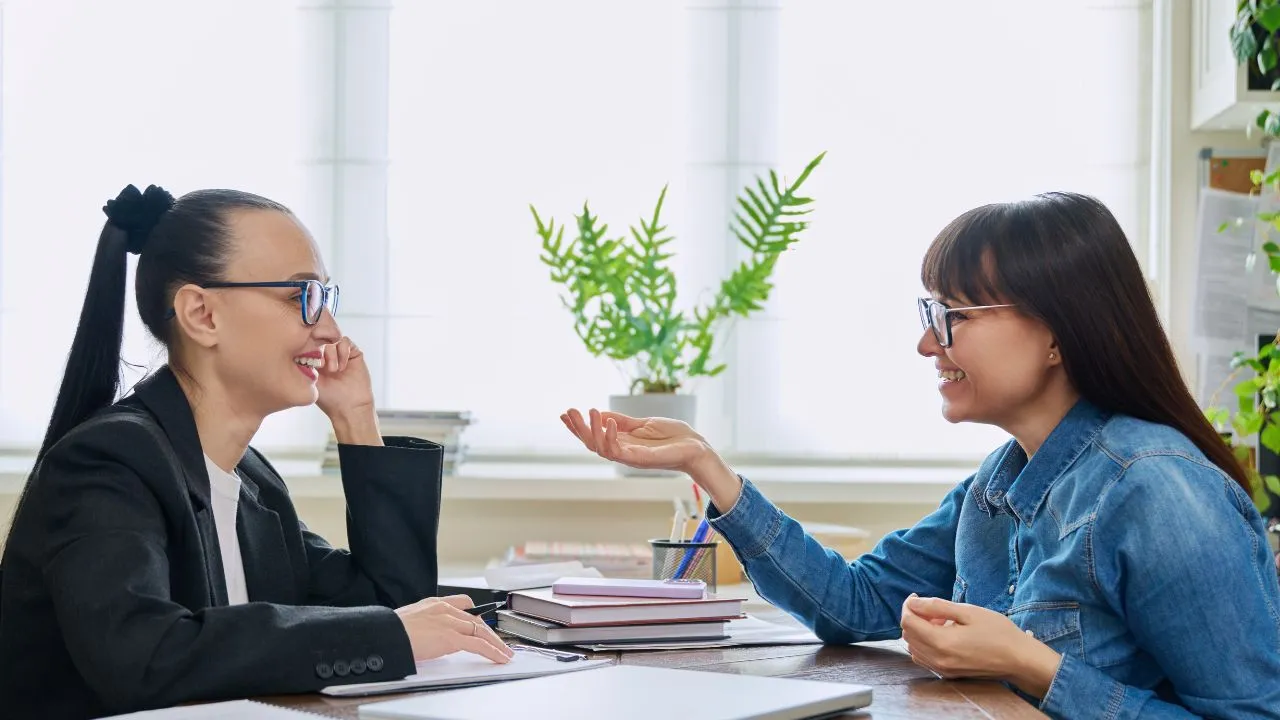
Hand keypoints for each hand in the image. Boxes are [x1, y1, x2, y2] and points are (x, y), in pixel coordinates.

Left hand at [315, 337, 379, 444]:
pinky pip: (345, 342)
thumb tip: (299, 347)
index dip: (306, 345)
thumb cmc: (329, 399)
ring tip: (333, 370)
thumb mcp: (310, 379)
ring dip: (331, 353)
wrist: (349, 407)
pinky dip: (343, 352)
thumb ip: (305, 362)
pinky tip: (342, 367)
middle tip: (320, 364)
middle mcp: (326, 354)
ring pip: (332, 338)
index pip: (307, 342)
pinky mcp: (353, 353)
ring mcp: (340, 353)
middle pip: (319, 336)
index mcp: (313, 359)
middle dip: (319, 347)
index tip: (307, 358)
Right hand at [394, 595, 513, 663]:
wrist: (385, 634)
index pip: (463, 603)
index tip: (481, 622)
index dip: (475, 614)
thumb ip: (424, 625)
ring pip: (481, 631)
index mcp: (434, 604)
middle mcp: (445, 609)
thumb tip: (428, 637)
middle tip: (499, 642)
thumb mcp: (409, 621)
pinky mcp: (451, 637)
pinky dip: (492, 651)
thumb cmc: (391, 631)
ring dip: (496, 643)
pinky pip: (478, 644)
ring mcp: (449, 622)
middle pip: (476, 619)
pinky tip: (499, 657)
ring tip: (505, 653)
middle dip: (489, 632)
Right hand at [560, 408, 743, 509]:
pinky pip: (618, 451)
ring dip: (591, 430)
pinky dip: (610, 436)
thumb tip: (601, 413)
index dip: (579, 427)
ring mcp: (630, 457)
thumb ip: (623, 421)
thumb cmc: (673, 437)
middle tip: (568, 412)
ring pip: (600, 448)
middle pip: (592, 444)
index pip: (594, 437)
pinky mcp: (639, 459)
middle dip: (578, 429)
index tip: (565, 414)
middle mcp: (623, 452)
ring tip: (588, 412)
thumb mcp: (644, 423)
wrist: (696, 447)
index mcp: (623, 443)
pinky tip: (608, 421)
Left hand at [900, 594, 1061, 698]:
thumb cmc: (998, 632)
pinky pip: (924, 657)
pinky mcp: (947, 674)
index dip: (908, 606)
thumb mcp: (968, 612)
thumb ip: (937, 606)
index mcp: (942, 642)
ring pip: (913, 647)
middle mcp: (938, 659)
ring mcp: (942, 669)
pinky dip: (925, 644)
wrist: (1019, 660)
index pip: (907, 622)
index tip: (917, 597)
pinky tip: (943, 636)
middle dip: (915, 617)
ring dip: (920, 631)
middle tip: (935, 609)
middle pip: (908, 634)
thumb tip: (913, 603)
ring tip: (942, 622)